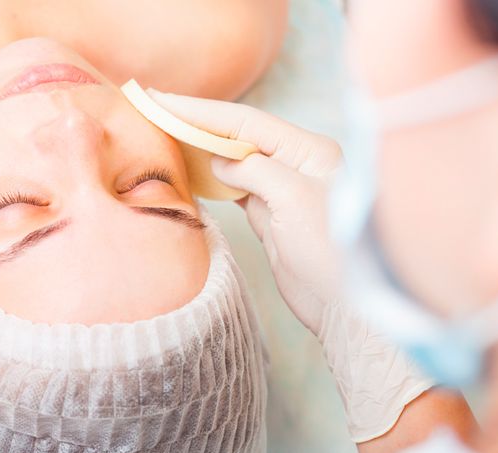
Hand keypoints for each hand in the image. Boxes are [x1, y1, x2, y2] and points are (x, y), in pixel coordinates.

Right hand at [148, 90, 341, 333]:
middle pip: (237, 135)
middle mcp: (295, 163)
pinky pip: (232, 186)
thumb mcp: (294, 200)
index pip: (246, 122)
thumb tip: (220, 163)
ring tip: (164, 131)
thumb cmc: (330, 252)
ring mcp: (281, 189)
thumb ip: (255, 172)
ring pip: (232, 159)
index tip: (163, 100)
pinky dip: (208, 177)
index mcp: (309, 150)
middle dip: (197, 121)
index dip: (202, 111)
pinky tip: (188, 168)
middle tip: (154, 107)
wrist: (343, 306)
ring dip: (199, 147)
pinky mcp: (269, 214)